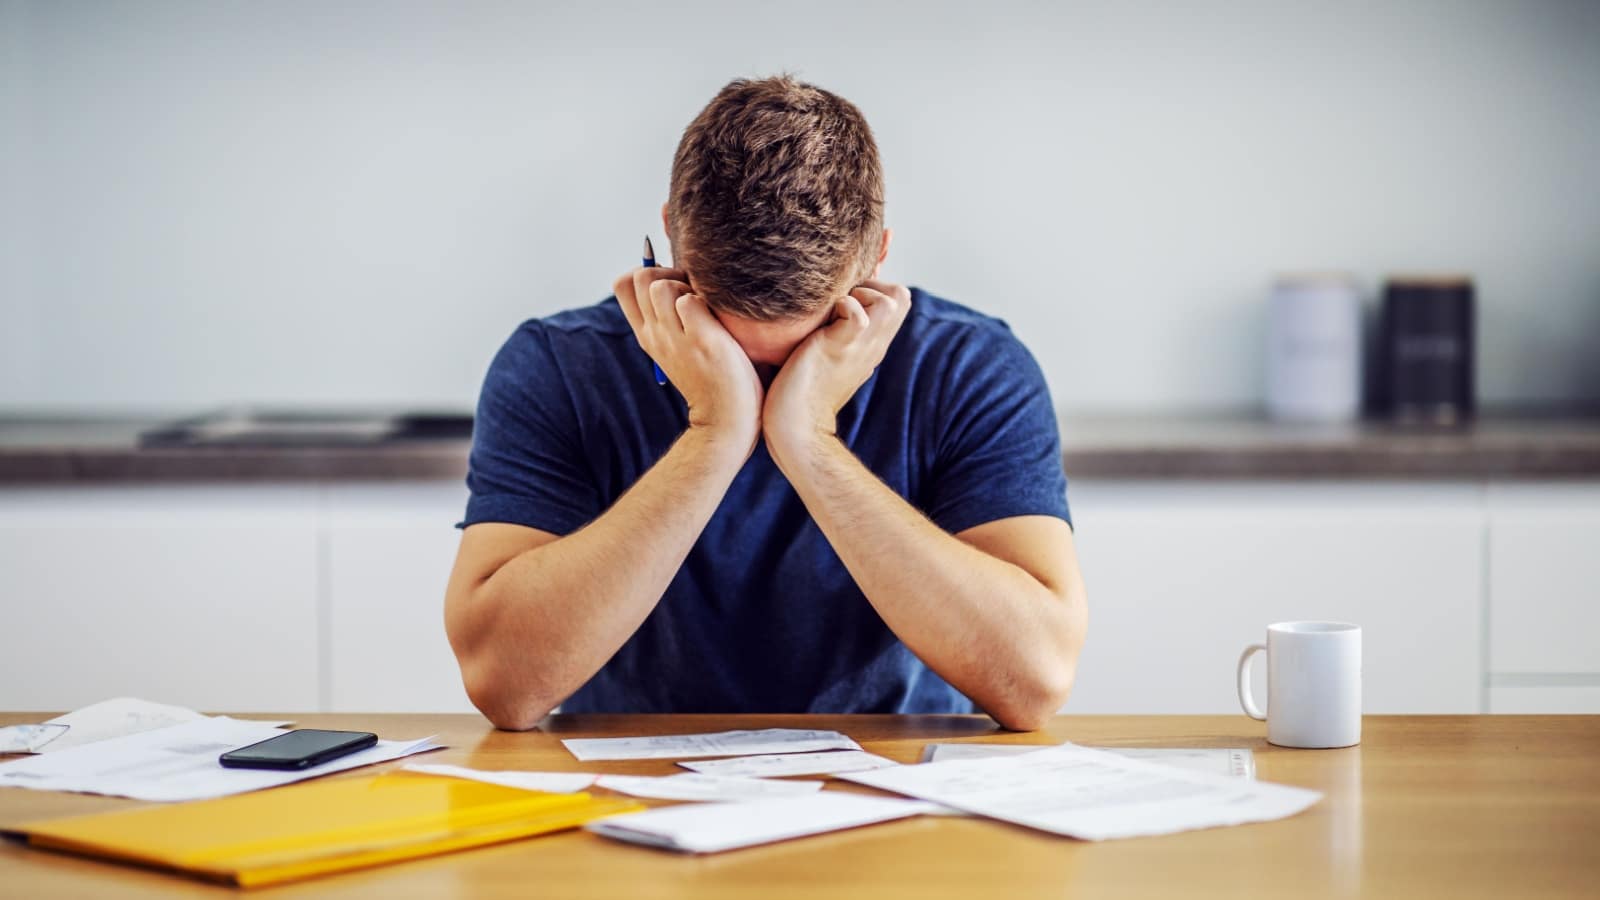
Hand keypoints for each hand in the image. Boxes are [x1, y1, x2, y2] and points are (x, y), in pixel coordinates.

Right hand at [614, 268, 762, 450]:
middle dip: (668, 271)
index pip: (623, 284)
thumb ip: (673, 317)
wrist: (725, 421)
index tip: (673, 285)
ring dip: (686, 286)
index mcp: (647, 334)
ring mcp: (675, 338)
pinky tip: (718, 322)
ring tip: (705, 308)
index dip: (647, 272)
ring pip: (661, 285)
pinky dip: (706, 302)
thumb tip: (681, 277)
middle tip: (693, 292)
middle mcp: (655, 334)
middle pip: (641, 276)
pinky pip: (691, 300)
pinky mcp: (701, 340)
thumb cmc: (712, 377)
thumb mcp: (680, 346)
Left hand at [763, 280, 911, 465]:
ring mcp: (861, 346)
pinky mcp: (840, 347)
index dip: (874, 288)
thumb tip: (827, 309)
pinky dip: (841, 307)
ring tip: (832, 313)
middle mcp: (874, 344)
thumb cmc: (801, 390)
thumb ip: (838, 333)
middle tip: (840, 302)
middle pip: (902, 295)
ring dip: (860, 294)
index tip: (844, 300)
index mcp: (873, 344)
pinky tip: (821, 324)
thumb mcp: (831, 354)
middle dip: (872, 285)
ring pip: (892, 299)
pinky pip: (857, 313)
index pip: (898, 300)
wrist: (795, 425)